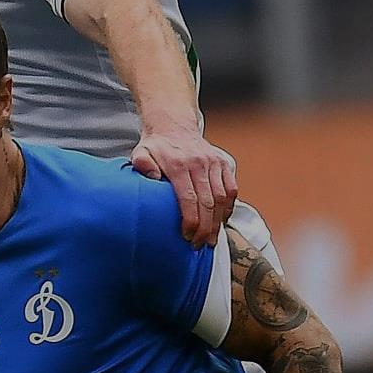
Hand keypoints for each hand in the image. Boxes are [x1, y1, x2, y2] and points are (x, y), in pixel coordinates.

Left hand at [131, 129, 237, 247]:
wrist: (173, 126)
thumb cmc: (155, 148)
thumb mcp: (140, 153)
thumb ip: (142, 164)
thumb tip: (152, 176)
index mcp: (179, 164)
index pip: (189, 198)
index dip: (191, 221)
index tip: (187, 237)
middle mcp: (199, 163)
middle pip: (208, 203)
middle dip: (205, 229)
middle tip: (199, 245)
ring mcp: (214, 163)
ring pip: (223, 199)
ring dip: (218, 223)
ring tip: (210, 240)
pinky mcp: (223, 163)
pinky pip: (232, 189)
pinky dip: (229, 208)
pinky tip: (221, 222)